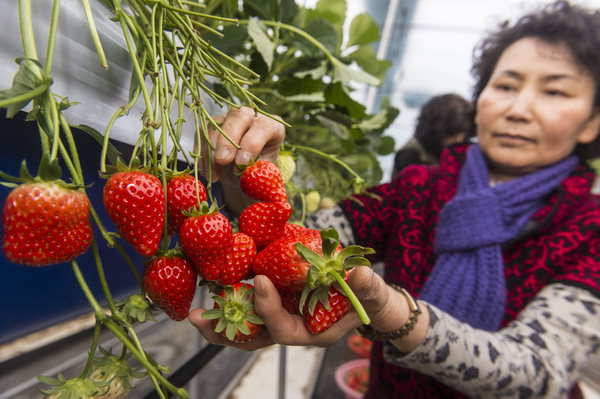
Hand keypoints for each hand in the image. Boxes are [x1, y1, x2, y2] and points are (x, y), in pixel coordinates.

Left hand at [188, 266, 420, 349]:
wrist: (367, 297)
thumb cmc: (371, 299)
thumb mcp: (373, 293)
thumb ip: (368, 287)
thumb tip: (360, 275)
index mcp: (312, 333)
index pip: (284, 331)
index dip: (269, 309)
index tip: (260, 282)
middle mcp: (293, 328)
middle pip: (254, 339)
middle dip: (226, 332)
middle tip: (198, 320)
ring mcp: (283, 317)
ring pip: (248, 328)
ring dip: (221, 321)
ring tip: (194, 315)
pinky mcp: (279, 302)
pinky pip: (252, 307)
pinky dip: (234, 299)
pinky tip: (217, 287)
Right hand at [199, 106, 284, 181]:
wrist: (243, 176)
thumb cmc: (258, 175)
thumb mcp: (262, 175)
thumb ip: (257, 173)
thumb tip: (247, 175)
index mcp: (272, 126)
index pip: (263, 127)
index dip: (251, 144)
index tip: (241, 164)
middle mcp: (252, 116)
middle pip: (238, 117)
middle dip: (228, 140)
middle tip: (222, 160)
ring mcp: (230, 118)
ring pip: (216, 127)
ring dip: (212, 152)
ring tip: (214, 176)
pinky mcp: (212, 125)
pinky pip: (202, 136)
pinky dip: (203, 156)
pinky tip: (208, 173)